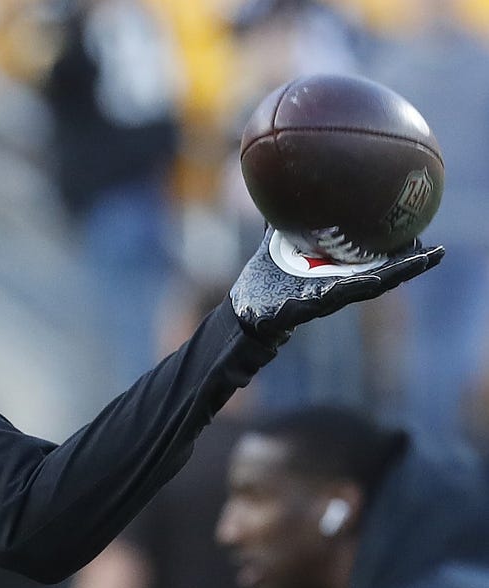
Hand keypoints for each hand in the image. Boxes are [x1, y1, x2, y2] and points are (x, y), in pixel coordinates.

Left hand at [230, 225, 444, 345]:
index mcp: (335, 272)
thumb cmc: (267, 277)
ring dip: (390, 278)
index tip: (425, 234)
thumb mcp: (274, 242)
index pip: (374, 260)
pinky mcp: (300, 310)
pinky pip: (325, 300)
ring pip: (361, 290)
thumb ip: (283, 218)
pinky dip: (345, 291)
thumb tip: (281, 183)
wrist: (245, 311)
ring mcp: (321, 300)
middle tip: (436, 252)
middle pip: (380, 276)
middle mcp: (335, 287)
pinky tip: (369, 281)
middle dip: (408, 266)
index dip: (400, 250)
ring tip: (415, 265)